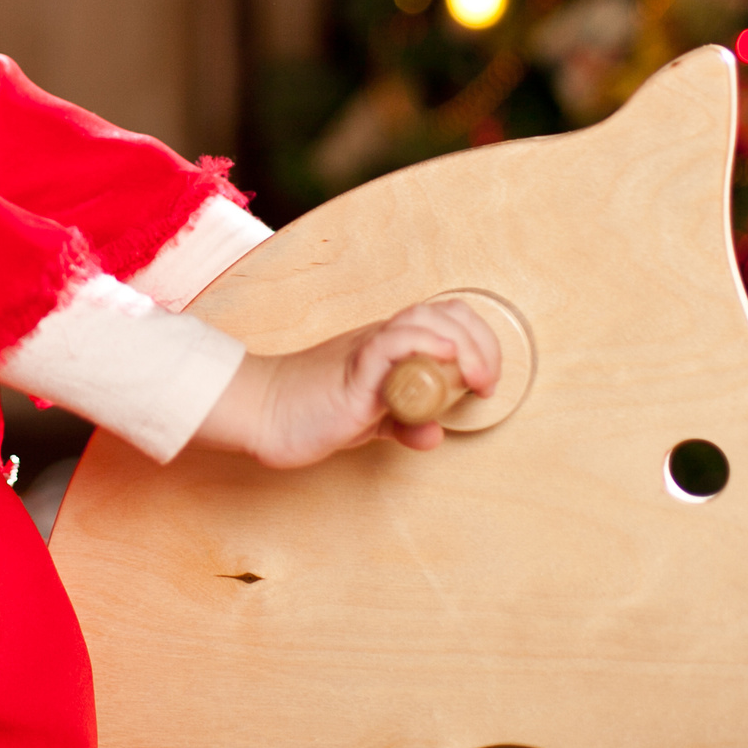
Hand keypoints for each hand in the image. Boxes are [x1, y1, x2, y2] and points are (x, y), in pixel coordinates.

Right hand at [192, 298, 500, 468]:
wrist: (262, 412)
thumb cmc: (310, 411)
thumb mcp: (369, 419)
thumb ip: (401, 423)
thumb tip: (434, 435)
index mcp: (388, 346)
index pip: (444, 319)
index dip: (477, 340)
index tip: (483, 380)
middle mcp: (381, 339)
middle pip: (445, 312)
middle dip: (481, 342)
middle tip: (485, 382)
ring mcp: (367, 350)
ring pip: (425, 319)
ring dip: (463, 345)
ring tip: (473, 378)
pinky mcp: (354, 370)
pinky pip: (394, 343)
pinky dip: (426, 345)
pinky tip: (443, 360)